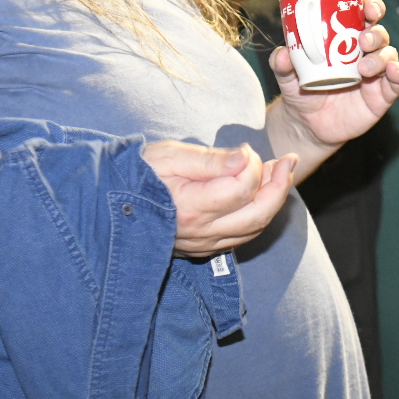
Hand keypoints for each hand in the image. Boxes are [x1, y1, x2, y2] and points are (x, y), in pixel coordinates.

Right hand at [142, 141, 295, 255]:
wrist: (110, 203)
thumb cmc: (138, 173)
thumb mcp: (169, 156)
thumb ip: (210, 160)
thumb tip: (245, 158)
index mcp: (190, 208)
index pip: (241, 189)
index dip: (253, 165)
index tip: (245, 149)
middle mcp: (200, 233)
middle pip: (257, 214)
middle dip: (279, 186)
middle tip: (288, 161)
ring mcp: (203, 245)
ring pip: (253, 229)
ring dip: (271, 200)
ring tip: (278, 173)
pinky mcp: (203, 249)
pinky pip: (241, 236)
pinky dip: (257, 214)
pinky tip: (259, 193)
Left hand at [266, 0, 398, 176]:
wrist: (308, 125)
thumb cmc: (301, 92)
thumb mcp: (287, 77)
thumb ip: (282, 65)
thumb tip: (282, 54)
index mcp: (345, 40)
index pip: (364, 17)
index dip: (371, 8)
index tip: (366, 7)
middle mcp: (364, 54)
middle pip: (379, 34)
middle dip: (375, 33)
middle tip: (362, 40)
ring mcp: (376, 75)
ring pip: (389, 55)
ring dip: (382, 57)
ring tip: (364, 69)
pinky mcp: (382, 96)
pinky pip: (397, 82)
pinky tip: (393, 72)